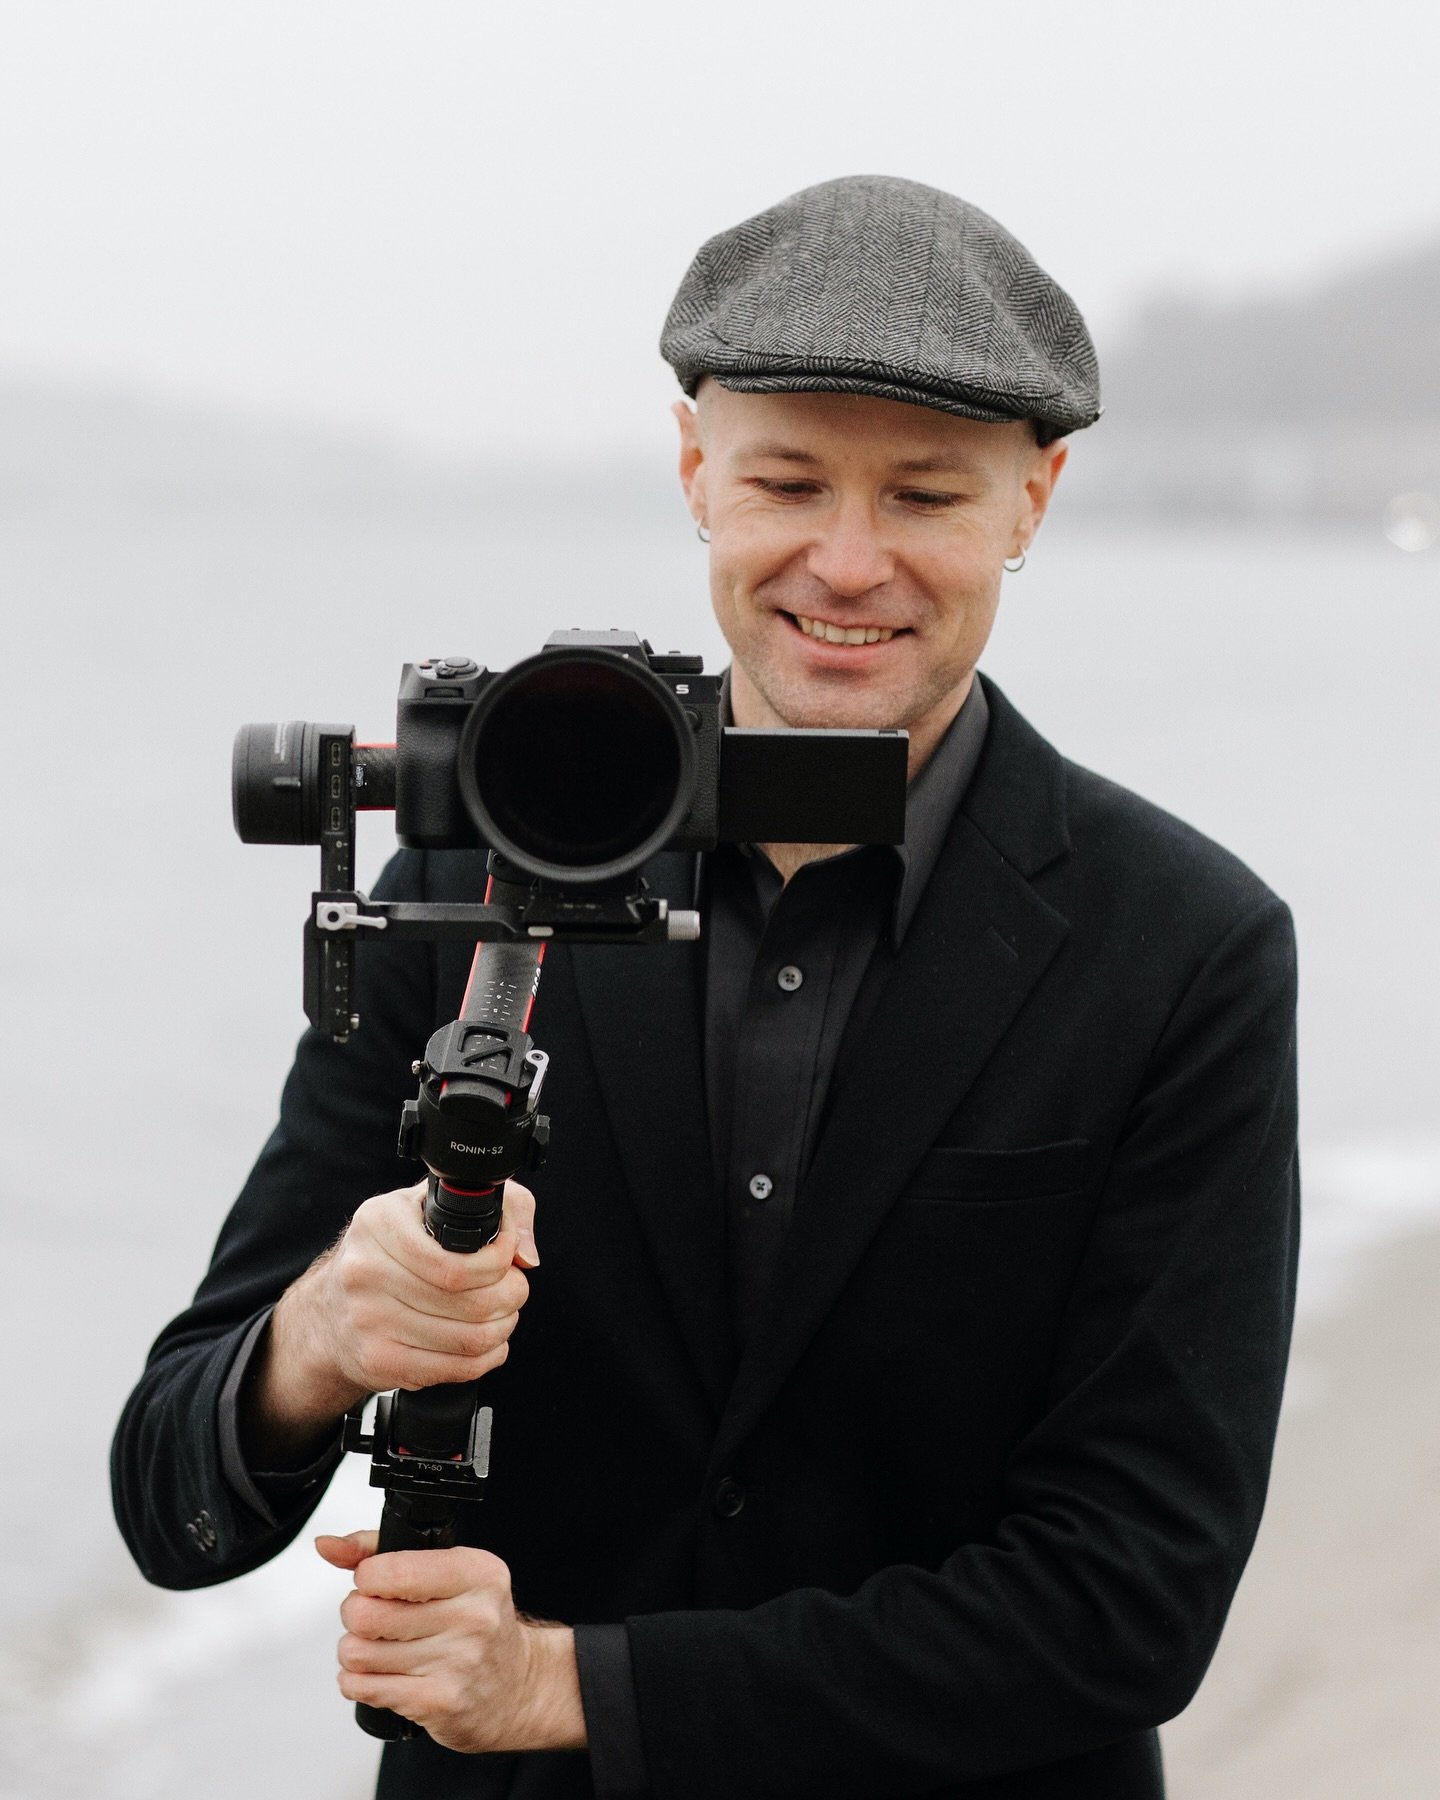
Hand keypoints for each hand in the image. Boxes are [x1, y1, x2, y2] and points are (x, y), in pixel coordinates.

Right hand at [245, 1178, 537, 1458]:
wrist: (332, 1310)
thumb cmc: (394, 1250)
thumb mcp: (436, 1206)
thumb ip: (502, 1205)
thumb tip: (525, 1254)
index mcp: (379, 1222)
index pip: (458, 1261)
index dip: (500, 1262)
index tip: (509, 1255)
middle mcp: (365, 1270)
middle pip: (469, 1302)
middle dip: (511, 1296)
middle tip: (515, 1289)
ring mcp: (367, 1321)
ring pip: (469, 1338)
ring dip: (502, 1328)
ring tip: (502, 1314)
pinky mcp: (377, 1361)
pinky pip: (454, 1369)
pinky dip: (485, 1358)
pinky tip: (486, 1342)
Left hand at [316, 1530, 585, 1753]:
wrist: (516, 1686)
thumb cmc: (477, 1623)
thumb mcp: (448, 1571)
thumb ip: (382, 1550)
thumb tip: (329, 1545)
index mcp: (478, 1573)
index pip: (392, 1570)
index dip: (367, 1576)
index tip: (376, 1581)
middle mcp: (473, 1617)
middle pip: (365, 1613)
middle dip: (356, 1613)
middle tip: (373, 1616)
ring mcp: (457, 1663)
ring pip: (358, 1652)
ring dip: (355, 1651)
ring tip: (378, 1647)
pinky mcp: (438, 1703)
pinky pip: (363, 1688)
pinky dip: (358, 1681)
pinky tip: (381, 1674)